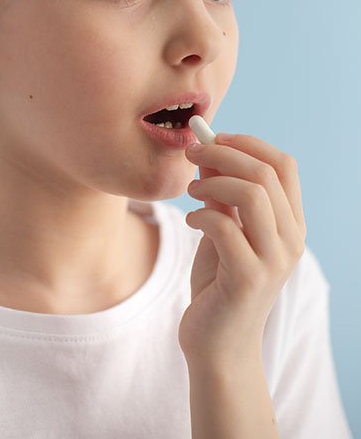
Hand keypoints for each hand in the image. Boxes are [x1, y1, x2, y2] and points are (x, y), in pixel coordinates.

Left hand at [178, 133, 305, 367]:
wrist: (217, 345)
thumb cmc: (220, 282)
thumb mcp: (221, 228)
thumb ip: (220, 191)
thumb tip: (207, 148)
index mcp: (290, 223)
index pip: (283, 164)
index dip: (248, 143)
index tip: (214, 137)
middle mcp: (291, 240)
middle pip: (265, 173)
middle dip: (222, 153)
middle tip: (191, 154)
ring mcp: (274, 260)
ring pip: (251, 194)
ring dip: (211, 183)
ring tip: (190, 192)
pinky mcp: (250, 279)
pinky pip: (224, 227)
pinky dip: (200, 215)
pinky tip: (190, 223)